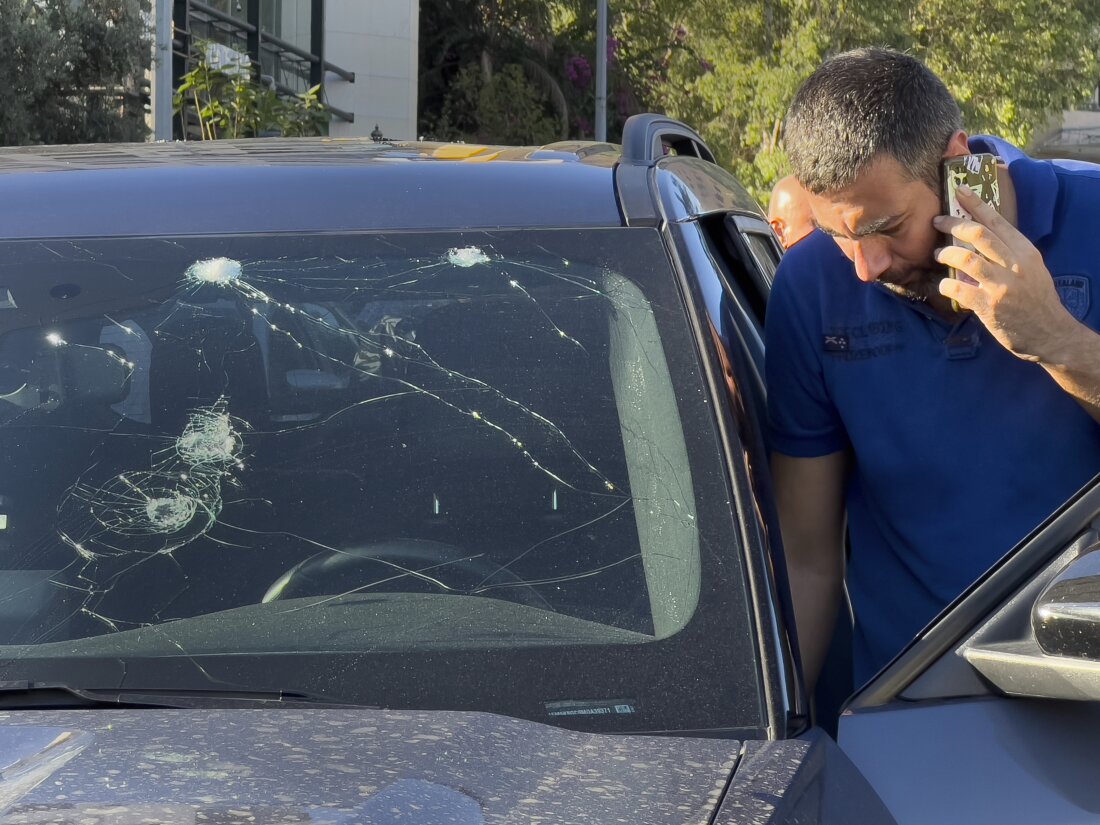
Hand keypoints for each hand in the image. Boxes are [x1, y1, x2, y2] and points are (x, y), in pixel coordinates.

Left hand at [933, 185, 1075, 362]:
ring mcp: (1002, 285)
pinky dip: (946, 284)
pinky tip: (944, 285)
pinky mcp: (989, 306)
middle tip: (937, 222)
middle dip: (953, 224)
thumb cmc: (1036, 300)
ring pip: (965, 258)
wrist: (1050, 333)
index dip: (976, 204)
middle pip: (978, 234)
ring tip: (938, 254)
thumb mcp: (1031, 270)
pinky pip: (958, 288)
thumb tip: (978, 242)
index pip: (998, 221)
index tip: (960, 191)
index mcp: (1025, 252)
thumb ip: (1008, 255)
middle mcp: (1015, 265)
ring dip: (946, 254)